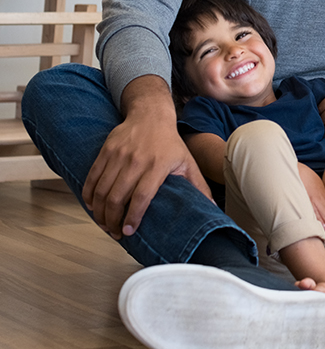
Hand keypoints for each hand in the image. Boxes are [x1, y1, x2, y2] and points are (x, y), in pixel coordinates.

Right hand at [82, 76, 212, 238]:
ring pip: (102, 190)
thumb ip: (198, 186)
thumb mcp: (188, 162)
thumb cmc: (170, 143)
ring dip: (99, 212)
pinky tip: (92, 207)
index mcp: (158, 166)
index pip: (142, 197)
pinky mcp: (106, 151)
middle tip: (114, 233)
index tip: (128, 232)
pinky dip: (88, 196)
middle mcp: (137, 161)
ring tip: (104, 224)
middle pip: (117, 197)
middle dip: (112, 220)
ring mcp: (119, 155)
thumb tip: (212, 208)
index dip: (133, 217)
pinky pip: (92, 177)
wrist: (151, 115)